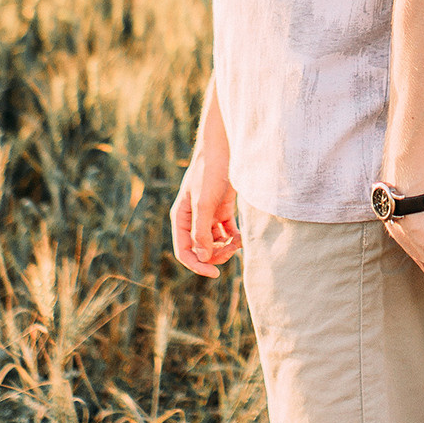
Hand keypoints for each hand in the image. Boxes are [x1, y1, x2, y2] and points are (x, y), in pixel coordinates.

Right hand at [171, 156, 239, 277]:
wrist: (225, 149)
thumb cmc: (209, 172)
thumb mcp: (204, 202)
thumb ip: (202, 231)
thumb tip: (203, 257)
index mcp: (181, 218)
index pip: (184, 250)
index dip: (197, 265)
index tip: (213, 273)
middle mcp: (193, 220)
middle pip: (201, 250)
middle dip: (216, 255)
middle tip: (232, 249)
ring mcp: (208, 216)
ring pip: (215, 244)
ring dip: (226, 247)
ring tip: (237, 241)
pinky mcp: (223, 211)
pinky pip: (227, 234)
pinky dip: (234, 238)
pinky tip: (241, 237)